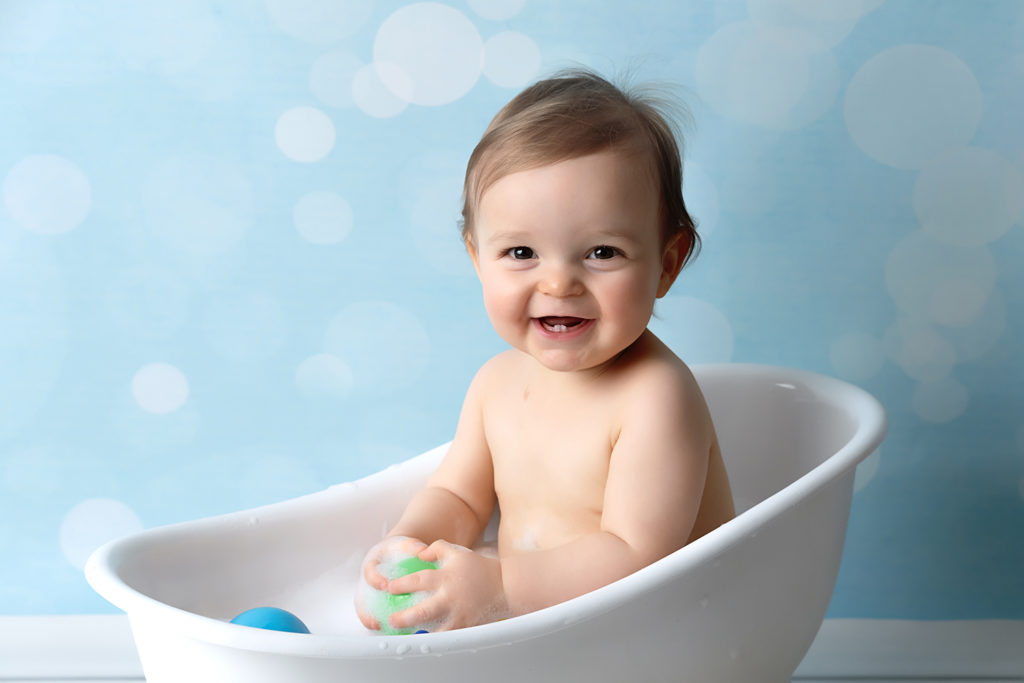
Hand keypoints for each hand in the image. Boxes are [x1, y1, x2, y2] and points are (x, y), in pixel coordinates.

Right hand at [355, 535, 427, 629]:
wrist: (395, 552)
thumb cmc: (401, 550)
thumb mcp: (407, 545)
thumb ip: (413, 547)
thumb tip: (424, 550)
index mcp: (372, 562)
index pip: (369, 570)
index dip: (375, 579)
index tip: (385, 587)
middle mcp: (367, 578)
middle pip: (361, 595)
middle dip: (365, 609)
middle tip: (375, 620)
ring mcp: (368, 591)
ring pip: (364, 608)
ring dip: (370, 620)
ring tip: (380, 631)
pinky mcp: (373, 600)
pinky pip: (375, 612)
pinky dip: (381, 621)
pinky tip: (392, 631)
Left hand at [386, 540, 509, 631]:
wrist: (505, 585)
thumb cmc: (479, 568)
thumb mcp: (457, 552)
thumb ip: (436, 548)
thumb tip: (419, 554)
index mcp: (447, 577)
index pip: (418, 580)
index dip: (401, 584)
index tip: (389, 588)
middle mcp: (451, 597)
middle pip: (423, 611)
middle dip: (404, 618)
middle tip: (392, 620)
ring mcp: (459, 614)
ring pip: (436, 629)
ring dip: (419, 634)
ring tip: (407, 635)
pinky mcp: (466, 625)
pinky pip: (449, 635)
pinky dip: (437, 639)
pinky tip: (427, 641)